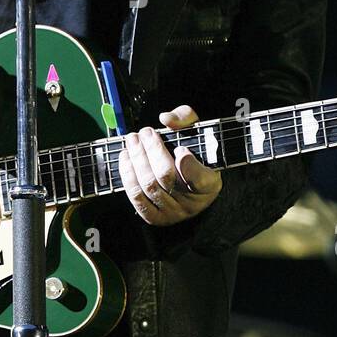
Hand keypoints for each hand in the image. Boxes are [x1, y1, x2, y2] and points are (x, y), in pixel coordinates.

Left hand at [118, 105, 222, 226]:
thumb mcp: (198, 132)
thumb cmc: (194, 154)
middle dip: (151, 151)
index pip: (200, 179)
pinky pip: (137, 198)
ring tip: (132, 141)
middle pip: (166, 176)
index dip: (188, 164)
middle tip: (144, 132)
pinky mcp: (155, 218)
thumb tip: (166, 118)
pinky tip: (126, 157)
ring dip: (136, 159)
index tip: (181, 148)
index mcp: (210, 183)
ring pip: (149, 185)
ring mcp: (173, 213)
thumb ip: (186, 119)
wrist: (190, 186)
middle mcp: (193, 203)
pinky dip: (128, 175)